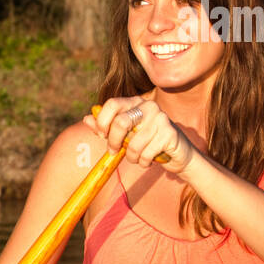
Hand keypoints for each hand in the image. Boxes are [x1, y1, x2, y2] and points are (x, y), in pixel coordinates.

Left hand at [82, 97, 196, 177]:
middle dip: (113, 142)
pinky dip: (144, 162)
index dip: (102, 122)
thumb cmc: (146, 142)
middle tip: (113, 151)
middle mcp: (148, 106)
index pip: (112, 104)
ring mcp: (161, 118)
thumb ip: (105, 127)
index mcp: (134, 102)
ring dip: (131, 157)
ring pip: (134, 144)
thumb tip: (87, 119)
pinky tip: (149, 159)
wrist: (177, 153)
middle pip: (121, 122)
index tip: (102, 135)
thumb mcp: (124, 134)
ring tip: (137, 157)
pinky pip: (146, 153)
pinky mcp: (169, 133)